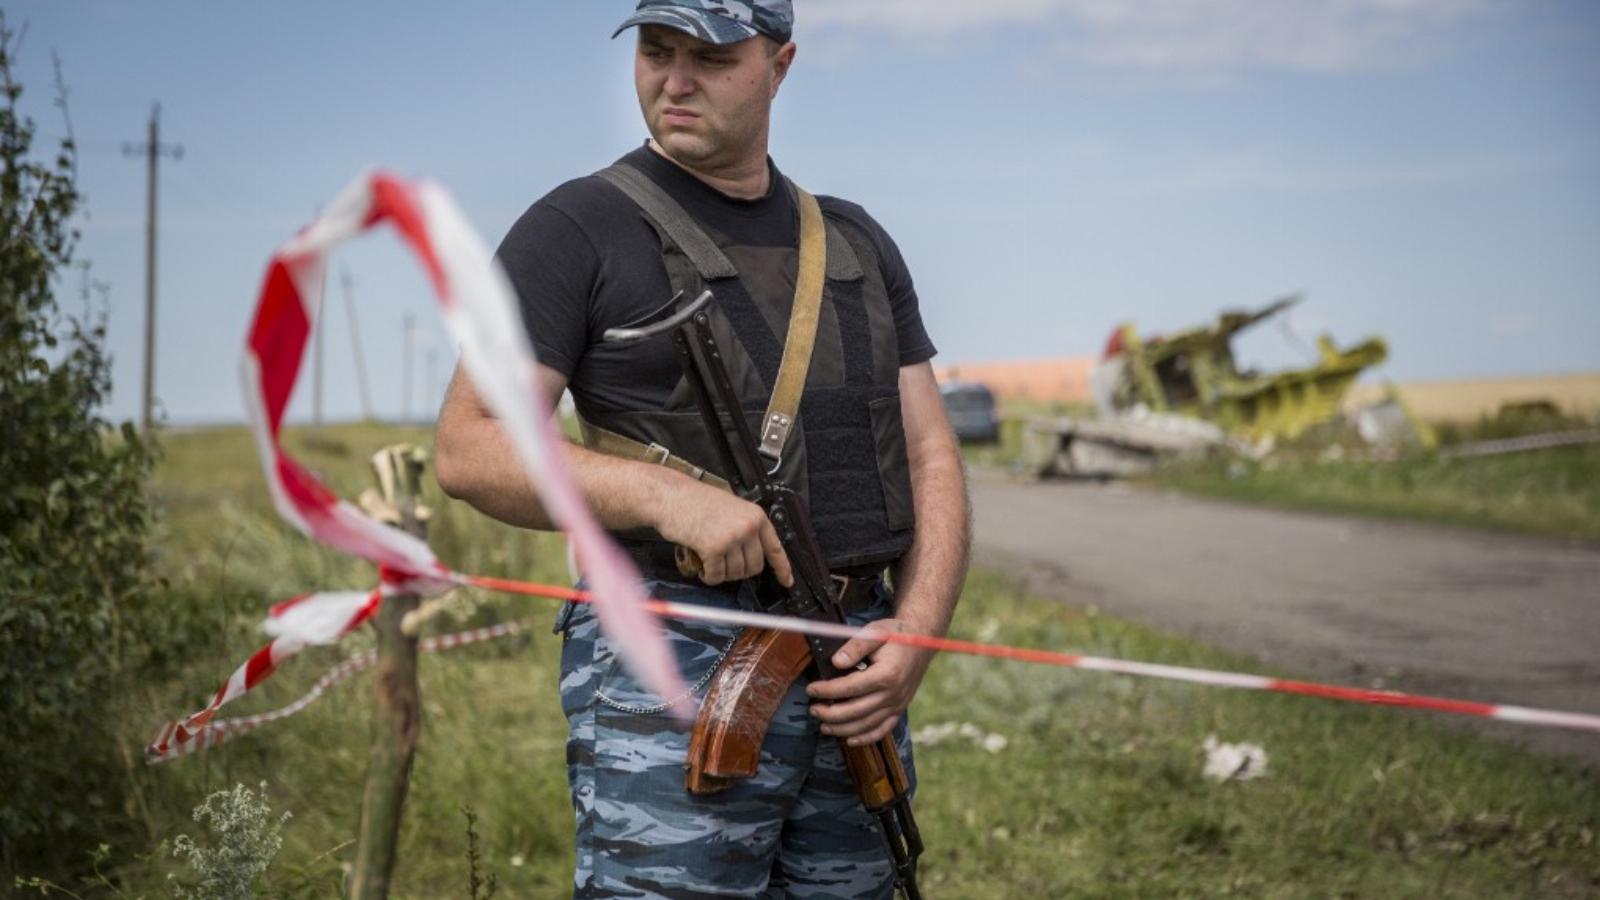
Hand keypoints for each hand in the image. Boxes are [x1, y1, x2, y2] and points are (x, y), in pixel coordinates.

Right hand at [653, 477, 792, 587]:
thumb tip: (749, 554)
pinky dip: (709, 576)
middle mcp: (747, 527)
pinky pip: (717, 575)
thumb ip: (744, 528)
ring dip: (722, 573)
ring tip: (710, 562)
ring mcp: (732, 538)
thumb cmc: (694, 501)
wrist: (671, 496)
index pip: (775, 548)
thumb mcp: (730, 508)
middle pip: (755, 566)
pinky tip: (702, 568)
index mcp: (755, 516)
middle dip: (740, 572)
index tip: (787, 581)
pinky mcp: (714, 548)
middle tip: (724, 565)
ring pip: (736, 573)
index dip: (782, 568)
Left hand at [806, 618, 933, 745]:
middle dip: (830, 713)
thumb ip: (855, 646)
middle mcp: (894, 693)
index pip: (850, 687)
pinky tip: (849, 740)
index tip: (811, 689)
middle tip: (813, 709)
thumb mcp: (875, 632)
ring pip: (867, 724)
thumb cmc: (895, 634)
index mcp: (887, 673)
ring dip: (843, 729)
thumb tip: (835, 662)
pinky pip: (883, 730)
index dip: (828, 690)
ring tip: (824, 726)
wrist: (922, 640)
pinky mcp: (900, 709)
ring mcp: (898, 704)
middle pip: (856, 711)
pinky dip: (865, 738)